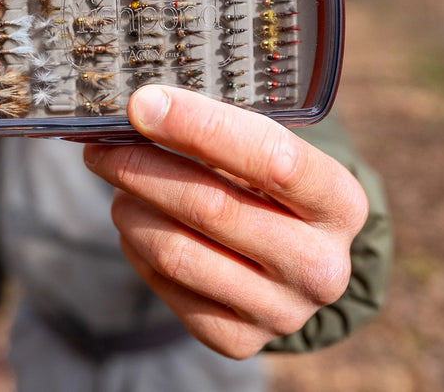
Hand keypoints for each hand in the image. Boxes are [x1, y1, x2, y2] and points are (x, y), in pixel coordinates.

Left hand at [83, 85, 367, 358]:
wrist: (300, 263)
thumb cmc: (276, 189)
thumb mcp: (273, 152)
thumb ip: (222, 131)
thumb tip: (140, 109)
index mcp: (341, 203)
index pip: (271, 158)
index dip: (199, 125)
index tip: (142, 103)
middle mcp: (320, 266)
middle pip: (211, 207)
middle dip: (142, 167)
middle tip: (102, 145)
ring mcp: (281, 311)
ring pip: (178, 252)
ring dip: (132, 209)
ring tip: (119, 184)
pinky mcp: (240, 339)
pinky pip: (168, 287)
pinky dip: (137, 247)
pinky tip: (138, 222)